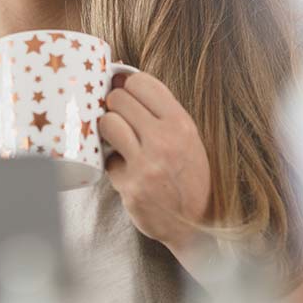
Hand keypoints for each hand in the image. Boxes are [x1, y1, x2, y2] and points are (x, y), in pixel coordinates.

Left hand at [98, 72, 210, 255]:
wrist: (196, 225)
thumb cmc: (188, 176)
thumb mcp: (187, 137)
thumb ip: (160, 111)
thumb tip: (120, 77)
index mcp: (182, 124)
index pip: (141, 82)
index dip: (128, 86)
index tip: (127, 95)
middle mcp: (165, 141)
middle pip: (119, 98)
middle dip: (114, 106)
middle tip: (121, 119)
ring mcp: (146, 164)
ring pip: (107, 123)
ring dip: (108, 130)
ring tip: (119, 140)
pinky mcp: (130, 186)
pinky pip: (106, 159)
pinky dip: (112, 163)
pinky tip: (126, 170)